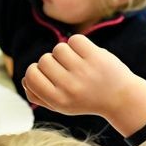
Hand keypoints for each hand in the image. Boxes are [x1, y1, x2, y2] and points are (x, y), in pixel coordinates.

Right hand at [21, 34, 145, 137]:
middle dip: (52, 62)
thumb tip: (26, 79)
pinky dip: (78, 44)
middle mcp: (69, 87)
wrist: (120, 98)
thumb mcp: (61, 106)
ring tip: (76, 62)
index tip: (46, 75)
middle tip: (65, 69)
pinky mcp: (96, 57)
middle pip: (43, 60)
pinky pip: (74, 40)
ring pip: (58, 49)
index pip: (30, 76)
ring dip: (65, 52)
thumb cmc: (85, 100)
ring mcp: (83, 71)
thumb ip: (39, 95)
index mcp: (57, 100)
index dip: (35, 71)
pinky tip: (85, 53)